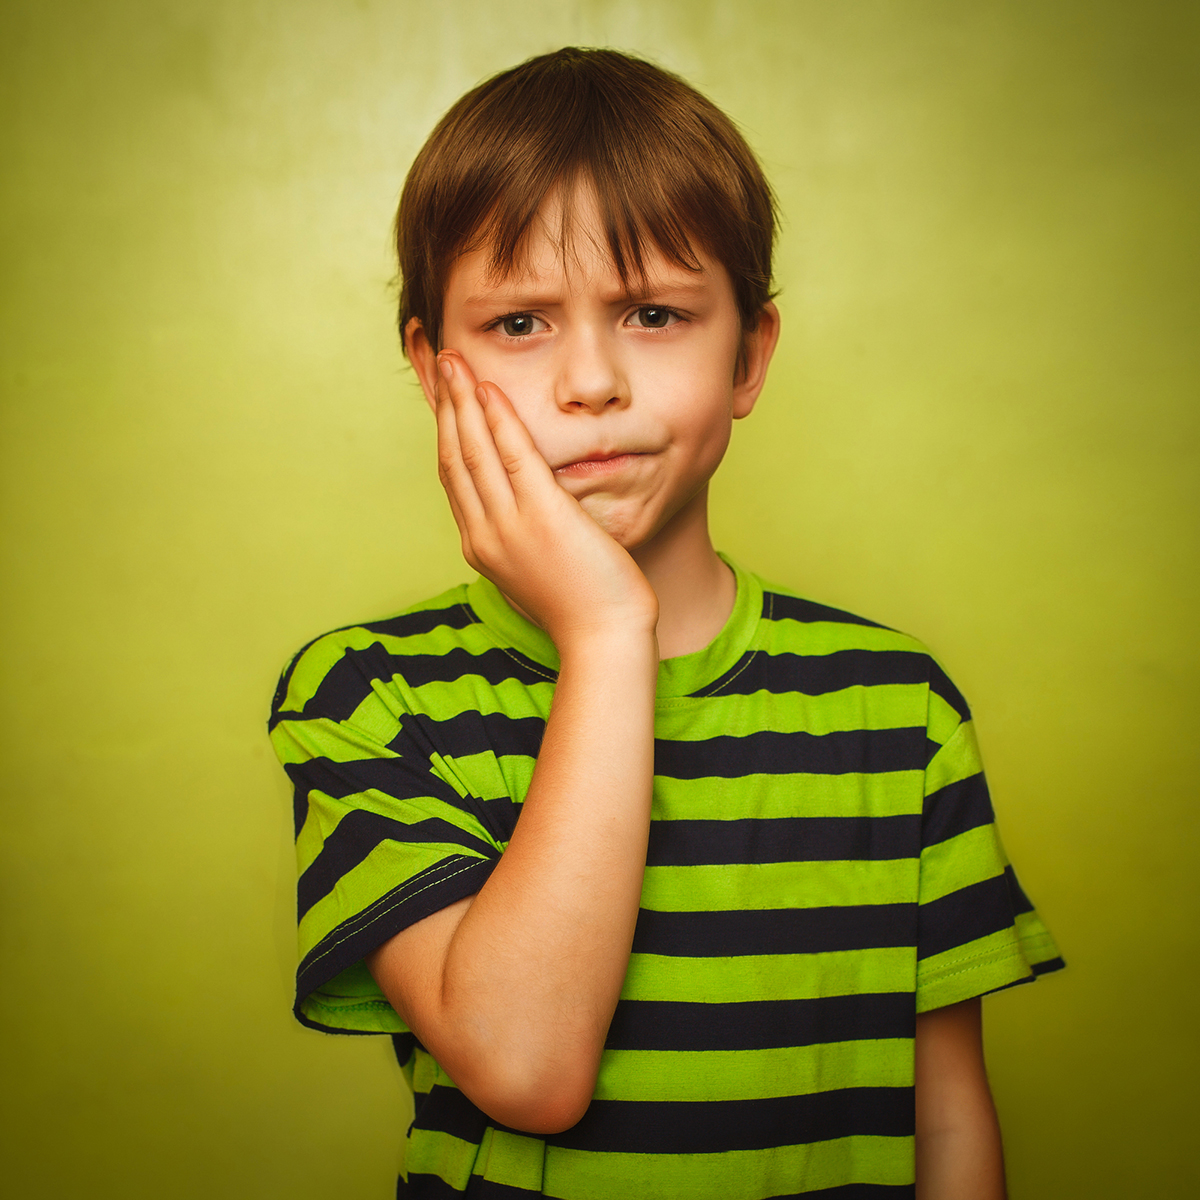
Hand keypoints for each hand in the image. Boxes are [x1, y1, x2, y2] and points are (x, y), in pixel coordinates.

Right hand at [434, 350, 658, 651]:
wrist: (604, 637)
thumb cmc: (582, 606)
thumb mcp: (537, 567)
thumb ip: (522, 535)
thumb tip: (522, 510)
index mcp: (480, 546)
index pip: (453, 476)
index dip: (444, 431)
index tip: (442, 396)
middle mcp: (484, 534)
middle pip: (454, 457)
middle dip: (444, 405)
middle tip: (440, 362)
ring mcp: (509, 526)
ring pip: (474, 451)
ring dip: (462, 401)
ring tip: (455, 362)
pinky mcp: (542, 517)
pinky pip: (513, 457)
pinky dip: (498, 420)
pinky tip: (489, 390)